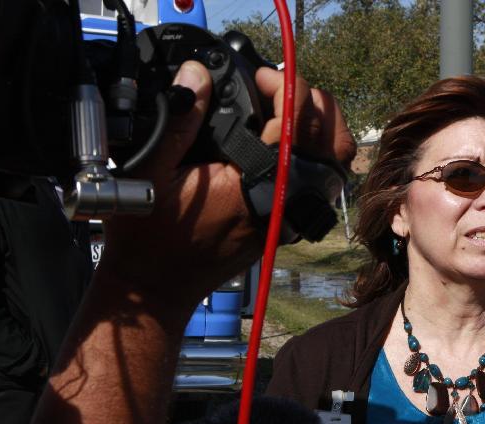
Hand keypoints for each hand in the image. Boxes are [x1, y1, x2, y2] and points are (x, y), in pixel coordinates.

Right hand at [98, 62, 355, 315]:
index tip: (260, 75)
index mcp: (257, 185)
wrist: (156, 287)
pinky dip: (315, 154)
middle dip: (315, 102)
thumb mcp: (151, 171)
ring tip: (289, 108)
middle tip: (280, 87)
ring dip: (322, 128)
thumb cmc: (150, 237)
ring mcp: (291, 216)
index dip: (284, 87)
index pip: (296, 123)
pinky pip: (319, 183)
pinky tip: (286, 139)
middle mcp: (284, 201)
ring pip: (334, 165)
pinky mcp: (287, 224)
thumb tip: (198, 75)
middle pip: (333, 142)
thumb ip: (179, 120)